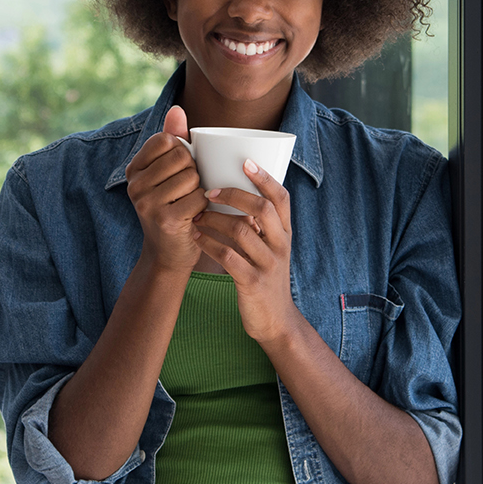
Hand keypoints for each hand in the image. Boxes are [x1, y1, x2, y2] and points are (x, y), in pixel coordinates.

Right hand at [125, 105, 208, 272]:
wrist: (169, 254)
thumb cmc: (175, 207)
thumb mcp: (169, 173)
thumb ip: (173, 140)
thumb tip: (177, 109)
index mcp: (134, 169)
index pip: (166, 139)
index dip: (182, 151)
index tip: (179, 170)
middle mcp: (134, 184)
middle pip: (181, 156)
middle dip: (194, 171)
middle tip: (188, 191)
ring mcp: (146, 202)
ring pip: (191, 176)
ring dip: (200, 189)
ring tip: (190, 203)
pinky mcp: (164, 219)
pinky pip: (198, 197)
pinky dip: (205, 206)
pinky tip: (195, 215)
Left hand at [190, 159, 300, 346]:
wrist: (276, 321)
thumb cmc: (266, 277)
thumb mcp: (270, 249)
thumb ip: (259, 226)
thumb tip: (237, 192)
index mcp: (285, 234)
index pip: (281, 198)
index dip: (265, 178)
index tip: (245, 162)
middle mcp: (280, 246)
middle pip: (262, 209)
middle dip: (234, 195)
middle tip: (209, 191)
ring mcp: (268, 265)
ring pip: (241, 231)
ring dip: (215, 219)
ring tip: (197, 215)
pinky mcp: (252, 283)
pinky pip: (228, 257)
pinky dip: (209, 244)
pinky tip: (197, 237)